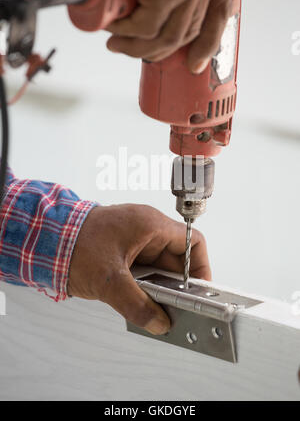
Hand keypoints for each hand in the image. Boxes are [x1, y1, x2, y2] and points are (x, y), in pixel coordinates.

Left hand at [68, 204, 209, 334]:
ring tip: (157, 306)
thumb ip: (136, 304)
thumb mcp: (109, 280)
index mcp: (149, 225)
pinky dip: (146, 283)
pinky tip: (141, 299)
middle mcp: (145, 228)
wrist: (45, 238)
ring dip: (160, 286)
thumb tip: (158, 322)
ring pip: (160, 264)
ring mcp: (134, 237)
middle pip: (177, 257)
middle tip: (176, 307)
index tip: (198, 291)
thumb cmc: (74, 244)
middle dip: (177, 284)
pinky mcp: (123, 247)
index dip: (200, 268)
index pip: (192, 243)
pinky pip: (144, 266)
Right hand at [106, 0, 232, 72]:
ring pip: (168, 37)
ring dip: (139, 49)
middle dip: (159, 50)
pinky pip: (146, 26)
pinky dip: (127, 34)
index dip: (208, 44)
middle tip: (133, 49)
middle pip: (189, 31)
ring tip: (117, 44)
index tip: (195, 63)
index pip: (220, 12)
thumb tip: (147, 1)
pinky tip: (113, 28)